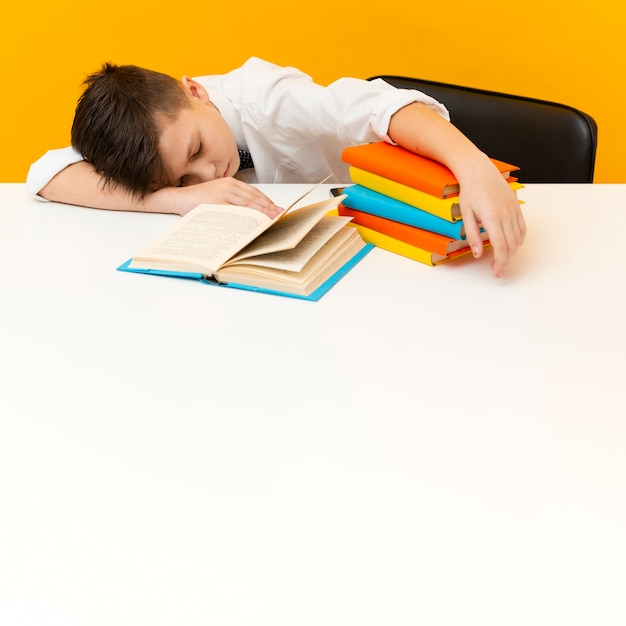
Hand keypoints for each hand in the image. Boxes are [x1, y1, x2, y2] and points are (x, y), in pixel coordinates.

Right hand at [160, 177, 282, 217]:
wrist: (179, 198)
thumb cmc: (199, 200)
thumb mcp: (219, 195)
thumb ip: (233, 200)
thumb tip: (251, 212)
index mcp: (230, 182)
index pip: (254, 192)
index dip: (267, 201)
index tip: (276, 209)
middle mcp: (228, 186)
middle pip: (253, 198)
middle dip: (268, 208)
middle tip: (278, 215)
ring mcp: (223, 194)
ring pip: (247, 204)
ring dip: (260, 213)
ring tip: (270, 220)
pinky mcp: (217, 203)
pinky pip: (235, 212)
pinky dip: (246, 217)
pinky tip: (254, 223)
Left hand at [457, 159, 526, 277]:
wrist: (479, 171)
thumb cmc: (470, 191)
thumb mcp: (466, 214)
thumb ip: (472, 235)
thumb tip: (479, 254)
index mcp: (492, 217)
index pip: (500, 247)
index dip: (499, 263)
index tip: (496, 272)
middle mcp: (506, 214)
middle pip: (511, 246)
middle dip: (505, 261)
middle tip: (497, 270)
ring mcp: (513, 210)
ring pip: (518, 238)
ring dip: (512, 252)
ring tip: (502, 259)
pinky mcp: (516, 207)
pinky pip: (522, 228)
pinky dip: (519, 240)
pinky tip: (511, 245)